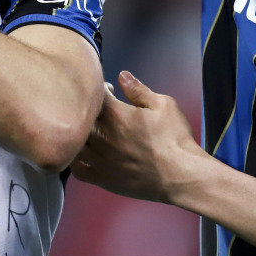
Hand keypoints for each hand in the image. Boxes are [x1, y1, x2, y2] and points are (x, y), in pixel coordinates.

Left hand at [71, 71, 203, 203]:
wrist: (182, 176)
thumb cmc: (174, 139)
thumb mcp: (163, 105)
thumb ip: (138, 90)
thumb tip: (121, 76)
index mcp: (114, 115)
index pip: (93, 93)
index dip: (98, 87)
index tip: (109, 90)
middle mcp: (100, 136)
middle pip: (78, 117)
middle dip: (86, 108)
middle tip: (100, 109)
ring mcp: (98, 159)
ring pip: (73, 142)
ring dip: (78, 132)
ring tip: (90, 130)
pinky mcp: (101, 179)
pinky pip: (77, 169)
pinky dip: (76, 159)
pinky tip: (84, 154)